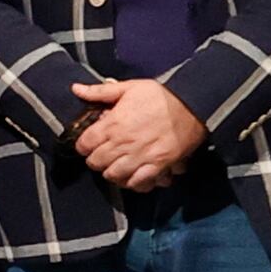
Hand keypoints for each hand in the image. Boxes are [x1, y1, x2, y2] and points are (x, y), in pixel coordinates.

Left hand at [69, 77, 207, 193]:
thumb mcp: (130, 87)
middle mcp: (124, 143)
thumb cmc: (162, 95)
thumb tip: (77, 89)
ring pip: (114, 176)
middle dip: (96, 159)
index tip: (89, 142)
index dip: (84, 144)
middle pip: (96, 163)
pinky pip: (139, 183)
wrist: (194, 105)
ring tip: (116, 165)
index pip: (84, 145)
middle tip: (102, 154)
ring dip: (112, 172)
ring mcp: (141, 156)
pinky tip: (133, 175)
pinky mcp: (158, 166)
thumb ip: (101, 91)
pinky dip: (134, 183)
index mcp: (113, 123)